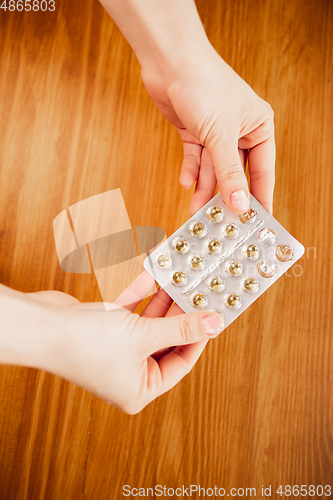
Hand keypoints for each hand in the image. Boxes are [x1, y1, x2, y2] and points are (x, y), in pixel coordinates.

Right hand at [26, 273, 223, 413]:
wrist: (40, 327)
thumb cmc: (84, 345)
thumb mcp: (143, 336)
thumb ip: (180, 328)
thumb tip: (214, 324)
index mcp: (139, 390)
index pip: (180, 362)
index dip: (198, 337)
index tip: (211, 315)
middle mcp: (127, 374)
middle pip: (164, 341)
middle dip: (178, 315)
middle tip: (196, 295)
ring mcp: (114, 352)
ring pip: (147, 324)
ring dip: (161, 302)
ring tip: (178, 282)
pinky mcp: (103, 331)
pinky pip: (129, 312)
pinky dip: (139, 295)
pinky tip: (151, 277)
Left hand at [141, 44, 274, 214]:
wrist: (169, 61)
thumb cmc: (205, 85)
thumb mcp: (221, 136)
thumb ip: (229, 173)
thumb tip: (240, 203)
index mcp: (258, 127)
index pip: (262, 171)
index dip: (259, 197)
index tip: (257, 221)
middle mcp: (239, 131)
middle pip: (234, 173)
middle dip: (225, 195)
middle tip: (220, 219)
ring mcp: (215, 132)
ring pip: (212, 169)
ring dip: (203, 188)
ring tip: (196, 210)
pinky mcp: (194, 132)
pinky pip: (194, 159)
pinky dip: (190, 171)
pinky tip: (185, 183)